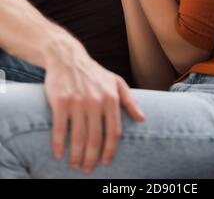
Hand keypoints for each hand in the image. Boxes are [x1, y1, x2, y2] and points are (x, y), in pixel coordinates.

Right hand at [45, 41, 144, 173]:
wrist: (67, 57)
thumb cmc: (93, 72)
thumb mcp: (115, 81)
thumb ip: (129, 100)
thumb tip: (142, 119)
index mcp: (111, 98)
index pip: (114, 132)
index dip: (110, 150)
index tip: (105, 162)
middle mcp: (96, 100)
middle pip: (96, 138)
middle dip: (92, 158)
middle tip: (87, 169)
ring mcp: (78, 101)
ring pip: (78, 137)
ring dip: (76, 155)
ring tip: (75, 165)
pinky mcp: (61, 101)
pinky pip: (60, 129)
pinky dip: (58, 145)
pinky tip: (58, 154)